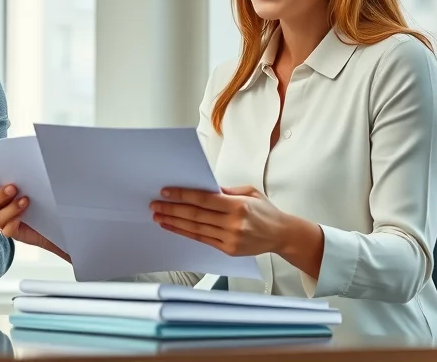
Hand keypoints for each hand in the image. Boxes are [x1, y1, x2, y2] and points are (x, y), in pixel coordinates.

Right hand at [0, 174, 70, 262]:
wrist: (60, 215)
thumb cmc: (47, 192)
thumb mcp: (37, 178)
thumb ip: (25, 169)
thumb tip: (24, 153)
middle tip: (12, 187)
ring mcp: (5, 220)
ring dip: (9, 207)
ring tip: (25, 199)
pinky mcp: (16, 231)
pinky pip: (8, 229)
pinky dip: (14, 219)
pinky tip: (26, 212)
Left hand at [150, 185, 290, 256]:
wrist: (281, 235)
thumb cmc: (266, 211)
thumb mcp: (249, 192)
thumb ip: (225, 191)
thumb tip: (202, 187)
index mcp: (238, 206)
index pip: (203, 199)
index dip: (182, 195)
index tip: (166, 192)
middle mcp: (233, 224)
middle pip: (195, 215)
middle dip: (172, 209)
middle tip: (155, 205)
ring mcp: (230, 238)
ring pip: (195, 229)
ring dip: (174, 222)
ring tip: (159, 216)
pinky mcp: (228, 250)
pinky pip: (201, 240)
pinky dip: (185, 233)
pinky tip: (173, 227)